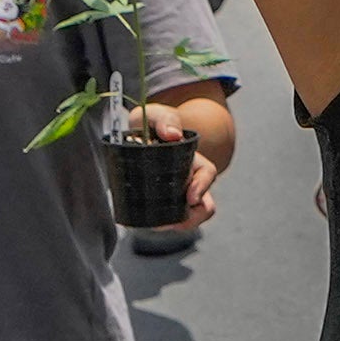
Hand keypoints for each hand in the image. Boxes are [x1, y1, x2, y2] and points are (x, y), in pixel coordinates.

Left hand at [131, 97, 229, 217]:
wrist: (132, 134)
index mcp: (193, 159)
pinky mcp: (159, 203)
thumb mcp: (156, 115)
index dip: (202, 187)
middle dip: (194, 218)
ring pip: (188, 216)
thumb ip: (166, 118)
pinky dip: (158, 223)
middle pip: (205, 205)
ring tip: (156, 225)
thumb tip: (173, 134)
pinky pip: (165, 218)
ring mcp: (176, 193)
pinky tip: (143, 221)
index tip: (190, 198)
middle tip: (174, 223)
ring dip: (176, 224)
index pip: (207, 174)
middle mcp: (189, 180)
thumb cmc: (149, 123)